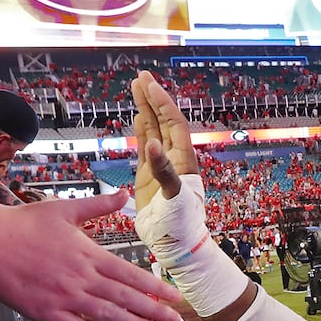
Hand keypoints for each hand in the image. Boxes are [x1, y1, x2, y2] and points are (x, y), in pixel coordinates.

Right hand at [0, 194, 181, 320]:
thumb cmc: (25, 223)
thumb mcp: (65, 209)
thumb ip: (98, 206)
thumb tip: (126, 193)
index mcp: (89, 254)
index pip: (131, 275)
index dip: (155, 288)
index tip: (174, 298)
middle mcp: (82, 278)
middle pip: (126, 299)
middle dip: (154, 312)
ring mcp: (65, 298)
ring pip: (108, 315)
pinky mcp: (46, 313)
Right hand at [132, 71, 198, 211]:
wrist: (174, 244)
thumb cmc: (181, 223)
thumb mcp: (175, 196)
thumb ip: (163, 171)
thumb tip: (151, 145)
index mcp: (184, 159)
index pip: (173, 122)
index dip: (162, 102)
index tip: (150, 84)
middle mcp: (173, 158)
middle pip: (163, 120)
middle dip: (152, 98)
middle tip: (141, 76)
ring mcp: (160, 166)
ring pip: (153, 130)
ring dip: (145, 109)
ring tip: (136, 88)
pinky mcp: (147, 177)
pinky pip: (144, 147)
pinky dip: (141, 130)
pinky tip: (138, 117)